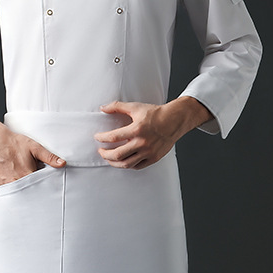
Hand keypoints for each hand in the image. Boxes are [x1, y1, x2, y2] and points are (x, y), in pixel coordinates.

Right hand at [0, 113, 65, 185]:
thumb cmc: (13, 143)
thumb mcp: (35, 148)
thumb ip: (49, 157)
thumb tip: (61, 163)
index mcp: (27, 174)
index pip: (40, 187)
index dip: (45, 186)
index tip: (47, 185)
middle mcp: (16, 181)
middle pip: (30, 191)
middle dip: (35, 188)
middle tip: (35, 180)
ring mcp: (7, 184)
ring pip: (20, 193)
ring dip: (25, 189)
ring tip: (24, 177)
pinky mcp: (0, 185)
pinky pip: (10, 191)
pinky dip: (15, 189)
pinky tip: (16, 180)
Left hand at [94, 97, 213, 169]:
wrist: (174, 120)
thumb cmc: (155, 113)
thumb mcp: (135, 107)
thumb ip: (117, 106)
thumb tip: (102, 108)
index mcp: (136, 129)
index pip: (113, 137)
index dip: (102, 138)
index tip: (97, 137)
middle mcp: (142, 143)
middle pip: (117, 154)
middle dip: (105, 154)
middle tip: (100, 151)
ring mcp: (148, 152)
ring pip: (126, 164)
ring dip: (114, 162)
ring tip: (109, 158)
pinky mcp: (154, 158)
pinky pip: (137, 166)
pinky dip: (127, 165)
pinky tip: (123, 161)